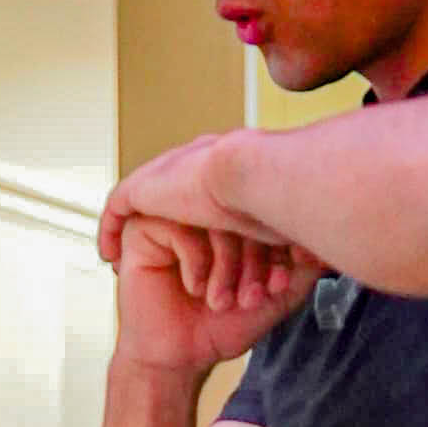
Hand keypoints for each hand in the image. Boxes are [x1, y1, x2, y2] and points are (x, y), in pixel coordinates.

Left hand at [99, 135, 291, 254]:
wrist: (253, 177)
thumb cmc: (284, 202)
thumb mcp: (292, 227)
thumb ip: (296, 239)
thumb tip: (318, 257)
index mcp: (232, 168)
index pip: (208, 193)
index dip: (204, 226)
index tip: (202, 256)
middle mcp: (198, 164)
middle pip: (175, 196)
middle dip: (168, 230)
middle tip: (163, 261)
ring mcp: (170, 173)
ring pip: (146, 204)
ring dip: (138, 233)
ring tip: (127, 262)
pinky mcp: (146, 187)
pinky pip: (118, 208)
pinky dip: (110, 230)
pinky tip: (109, 255)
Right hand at [108, 207, 321, 377]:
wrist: (181, 358)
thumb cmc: (222, 324)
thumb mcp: (275, 295)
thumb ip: (301, 268)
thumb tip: (327, 240)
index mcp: (232, 217)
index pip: (264, 209)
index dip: (276, 248)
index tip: (276, 287)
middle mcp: (203, 210)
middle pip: (240, 210)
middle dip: (252, 260)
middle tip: (250, 297)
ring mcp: (172, 215)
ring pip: (211, 219)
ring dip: (225, 266)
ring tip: (221, 300)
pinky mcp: (142, 229)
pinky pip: (181, 231)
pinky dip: (197, 265)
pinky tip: (195, 289)